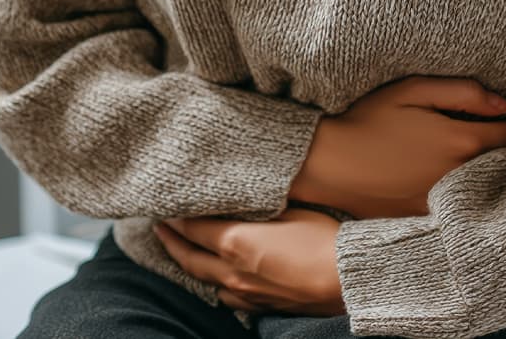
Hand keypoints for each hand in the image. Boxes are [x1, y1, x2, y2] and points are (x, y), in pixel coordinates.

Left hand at [153, 208, 344, 314]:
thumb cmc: (322, 239)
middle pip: (190, 257)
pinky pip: (225, 296)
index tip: (166, 205)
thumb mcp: (289, 209)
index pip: (195, 227)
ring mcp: (245, 293)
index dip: (178, 216)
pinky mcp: (260, 306)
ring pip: (204, 280)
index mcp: (236, 242)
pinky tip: (216, 278)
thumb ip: (258, 207)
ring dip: (189, 263)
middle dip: (172, 241)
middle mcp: (233, 271)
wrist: (346, 281)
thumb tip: (241, 199)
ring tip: (182, 250)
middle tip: (159, 228)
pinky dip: (213, 283)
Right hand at [290, 75, 505, 218]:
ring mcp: (445, 202)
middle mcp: (459, 176)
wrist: (331, 164)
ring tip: (499, 163)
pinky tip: (466, 187)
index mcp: (461, 141)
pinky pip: (463, 207)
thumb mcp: (414, 90)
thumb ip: (464, 93)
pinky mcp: (428, 217)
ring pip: (487, 189)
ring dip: (496, 175)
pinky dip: (471, 196)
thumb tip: (505, 105)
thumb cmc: (370, 119)